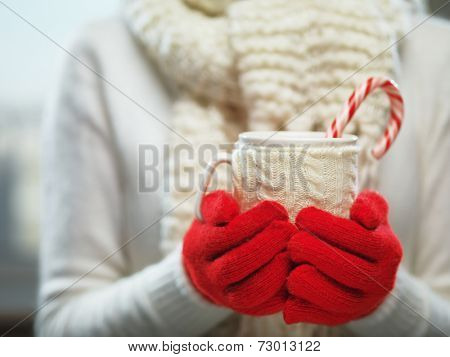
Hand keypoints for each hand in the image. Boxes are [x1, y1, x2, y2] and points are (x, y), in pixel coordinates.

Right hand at [183, 190, 296, 314]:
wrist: (206, 266)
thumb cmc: (215, 230)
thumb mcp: (209, 213)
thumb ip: (217, 205)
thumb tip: (229, 207)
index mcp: (199, 247)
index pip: (226, 235)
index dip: (253, 222)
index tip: (276, 209)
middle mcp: (208, 275)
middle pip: (237, 264)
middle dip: (268, 244)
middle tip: (288, 228)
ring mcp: (225, 296)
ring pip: (249, 291)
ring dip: (275, 270)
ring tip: (291, 250)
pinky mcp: (243, 309)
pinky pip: (263, 305)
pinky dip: (281, 290)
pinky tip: (293, 269)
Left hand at [284, 190, 402, 324]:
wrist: (369, 278)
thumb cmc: (362, 237)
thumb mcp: (373, 217)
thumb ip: (371, 205)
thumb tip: (359, 209)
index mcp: (388, 250)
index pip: (358, 238)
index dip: (327, 226)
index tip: (303, 215)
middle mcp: (381, 280)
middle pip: (345, 268)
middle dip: (312, 251)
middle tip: (293, 240)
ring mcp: (364, 303)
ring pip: (334, 298)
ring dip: (306, 279)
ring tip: (290, 262)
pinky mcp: (344, 319)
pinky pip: (322, 317)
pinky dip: (302, 307)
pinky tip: (287, 292)